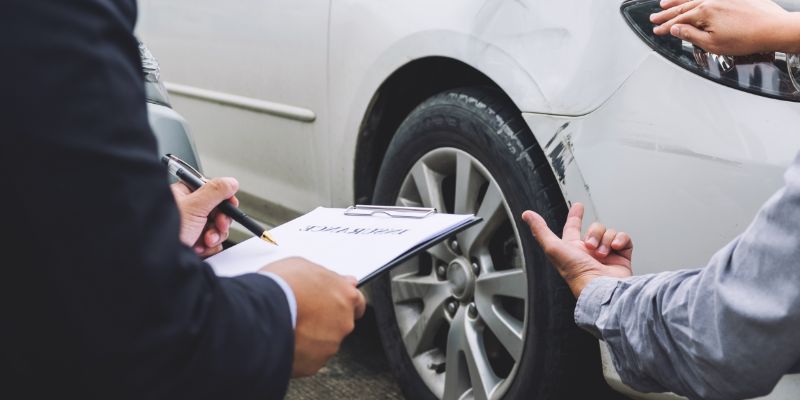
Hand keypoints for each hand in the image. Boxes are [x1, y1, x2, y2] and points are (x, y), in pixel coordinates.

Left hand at [171, 177, 237, 256]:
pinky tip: (199, 248)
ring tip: (204, 241)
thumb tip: (231, 182)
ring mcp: (192, 227)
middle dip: (219, 222)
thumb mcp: (194, 206)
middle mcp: (188, 210)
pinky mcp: (194, 243)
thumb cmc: (163, 232)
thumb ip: (215, 191)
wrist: (158, 261)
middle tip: (218, 225)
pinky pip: (213, 242)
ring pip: (217, 228)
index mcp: (185, 194)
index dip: (224, 199)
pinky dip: (210, 247)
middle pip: (218, 211)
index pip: (212, 190)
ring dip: (215, 236)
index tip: (231, 205)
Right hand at [261, 257, 366, 376]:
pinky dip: (299, 352)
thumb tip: (339, 280)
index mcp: (345, 296)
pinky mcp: (314, 363)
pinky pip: (309, 358)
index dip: (343, 303)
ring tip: (289, 326)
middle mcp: (343, 322)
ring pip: (323, 342)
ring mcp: (330, 345)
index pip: (357, 302)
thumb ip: (328, 276)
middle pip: (340, 323)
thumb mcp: (304, 266)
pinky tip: (285, 340)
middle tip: (303, 313)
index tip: (334, 303)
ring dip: (311, 337)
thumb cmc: (281, 286)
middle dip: (324, 320)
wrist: (261, 314)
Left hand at [521, 203, 632, 297]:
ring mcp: (607, 255)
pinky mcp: (622, 257)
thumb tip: (527, 215)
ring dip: (605, 239)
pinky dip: (620, 240)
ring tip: (601, 254)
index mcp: (573, 250)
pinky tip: (615, 248)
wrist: (601, 287)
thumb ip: (540, 230)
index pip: (573, 228)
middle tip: (590, 246)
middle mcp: (589, 252)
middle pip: (594, 228)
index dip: (575, 216)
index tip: (578, 206)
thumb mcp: (553, 248)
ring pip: (608, 232)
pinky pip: (624, 238)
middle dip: (593, 232)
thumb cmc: (576, 272)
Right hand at [651, 0, 798, 54]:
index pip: (678, 20)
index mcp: (704, 13)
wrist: (773, 28)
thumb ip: (691, 35)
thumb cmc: (746, 38)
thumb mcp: (712, 44)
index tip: (657, 30)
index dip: (665, 27)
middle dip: (666, 13)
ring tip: (665, 3)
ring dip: (677, 2)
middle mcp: (711, 1)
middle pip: (683, 8)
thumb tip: (676, 29)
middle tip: (654, 17)